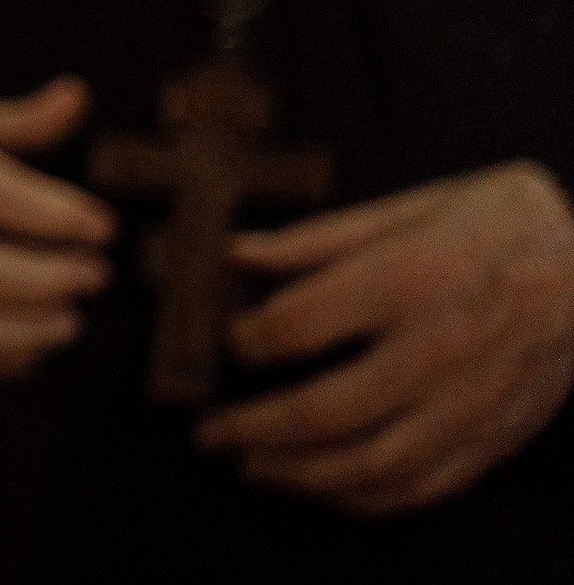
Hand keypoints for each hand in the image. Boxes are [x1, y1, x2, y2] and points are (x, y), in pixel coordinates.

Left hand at [198, 160, 573, 515]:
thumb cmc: (495, 224)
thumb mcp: (404, 207)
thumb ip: (314, 239)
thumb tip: (233, 253)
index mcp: (407, 279)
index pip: (297, 325)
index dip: (245, 339)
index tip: (229, 341)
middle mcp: (438, 348)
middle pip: (324, 410)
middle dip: (253, 428)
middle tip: (209, 432)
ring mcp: (470, 401)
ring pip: (370, 463)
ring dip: (299, 475)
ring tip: (253, 466)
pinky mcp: (495, 435)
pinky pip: (423, 486)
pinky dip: (366, 498)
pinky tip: (326, 488)